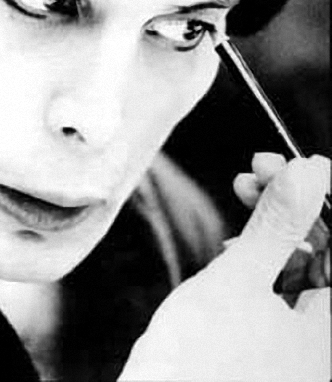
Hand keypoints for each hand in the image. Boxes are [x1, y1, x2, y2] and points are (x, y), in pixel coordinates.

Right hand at [119, 155, 329, 380]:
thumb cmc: (203, 360)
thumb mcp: (242, 278)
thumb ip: (282, 223)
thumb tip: (312, 174)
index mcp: (331, 316)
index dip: (321, 190)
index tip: (291, 162)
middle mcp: (324, 328)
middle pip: (326, 245)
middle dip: (293, 198)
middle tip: (256, 170)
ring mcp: (302, 337)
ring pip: (303, 258)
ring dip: (275, 219)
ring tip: (241, 195)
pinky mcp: (276, 340)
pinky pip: (283, 284)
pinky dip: (262, 254)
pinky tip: (236, 245)